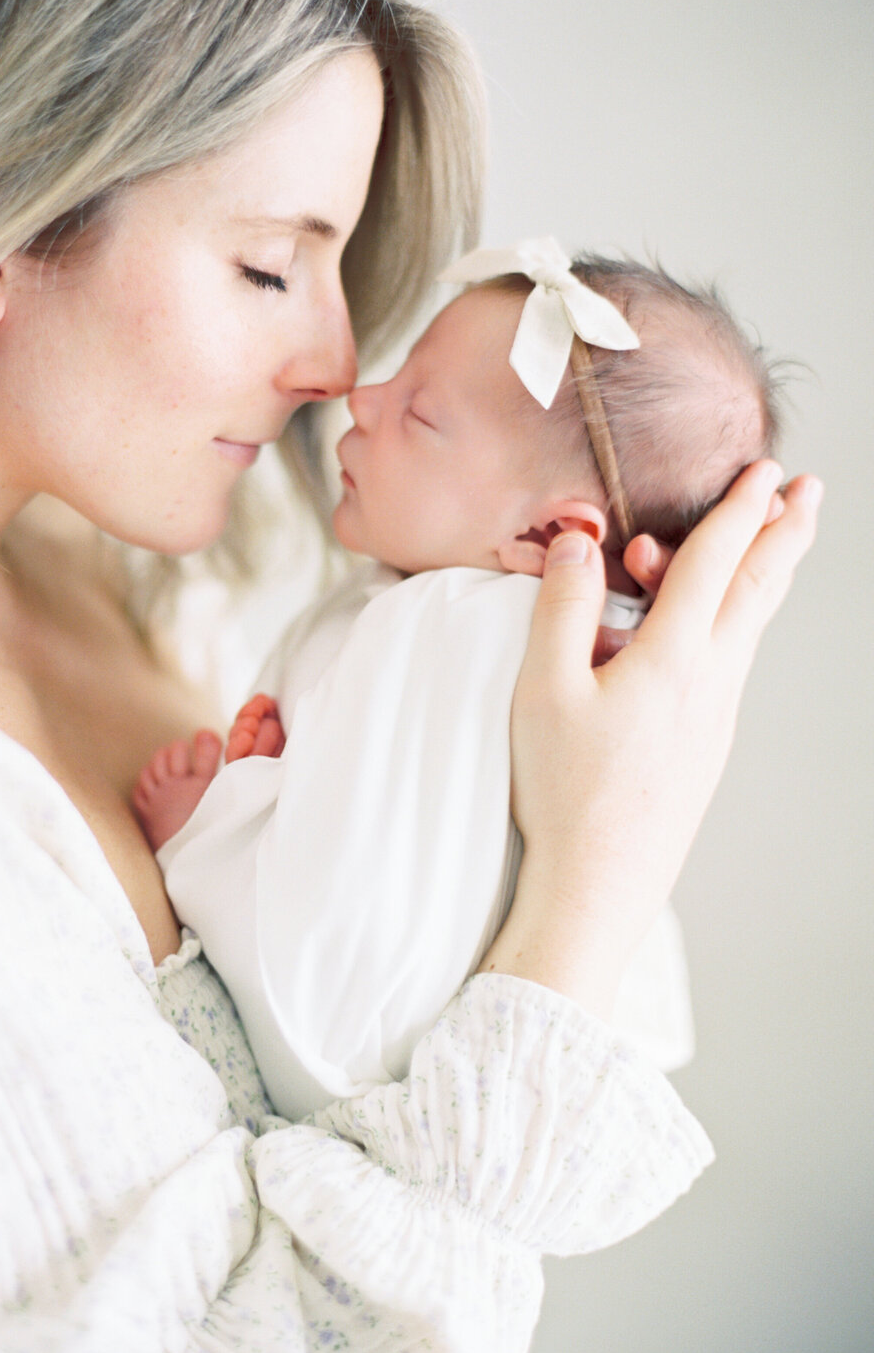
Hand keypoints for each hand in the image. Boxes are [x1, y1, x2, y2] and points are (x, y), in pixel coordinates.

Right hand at [481, 463, 820, 1017]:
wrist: (600, 882)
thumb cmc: (567, 790)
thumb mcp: (544, 690)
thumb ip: (562, 608)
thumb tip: (579, 541)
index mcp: (673, 658)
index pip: (714, 562)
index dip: (739, 509)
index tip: (765, 471)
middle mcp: (710, 681)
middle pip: (759, 590)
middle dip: (784, 533)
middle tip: (808, 493)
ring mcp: (715, 715)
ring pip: (752, 625)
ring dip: (765, 573)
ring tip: (774, 540)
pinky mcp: (706, 742)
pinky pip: (730, 659)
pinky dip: (735, 618)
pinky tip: (716, 625)